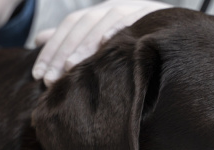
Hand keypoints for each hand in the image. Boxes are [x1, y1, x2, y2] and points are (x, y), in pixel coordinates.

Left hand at [32, 1, 171, 85]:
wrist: (176, 37)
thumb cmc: (131, 45)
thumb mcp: (98, 41)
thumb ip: (70, 39)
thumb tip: (37, 38)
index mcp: (99, 12)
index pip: (69, 26)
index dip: (52, 49)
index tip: (38, 76)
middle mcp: (114, 6)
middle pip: (83, 23)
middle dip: (64, 51)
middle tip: (51, 79)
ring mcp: (134, 7)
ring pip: (104, 19)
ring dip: (86, 43)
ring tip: (71, 66)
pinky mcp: (153, 13)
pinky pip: (134, 18)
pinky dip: (118, 27)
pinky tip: (106, 41)